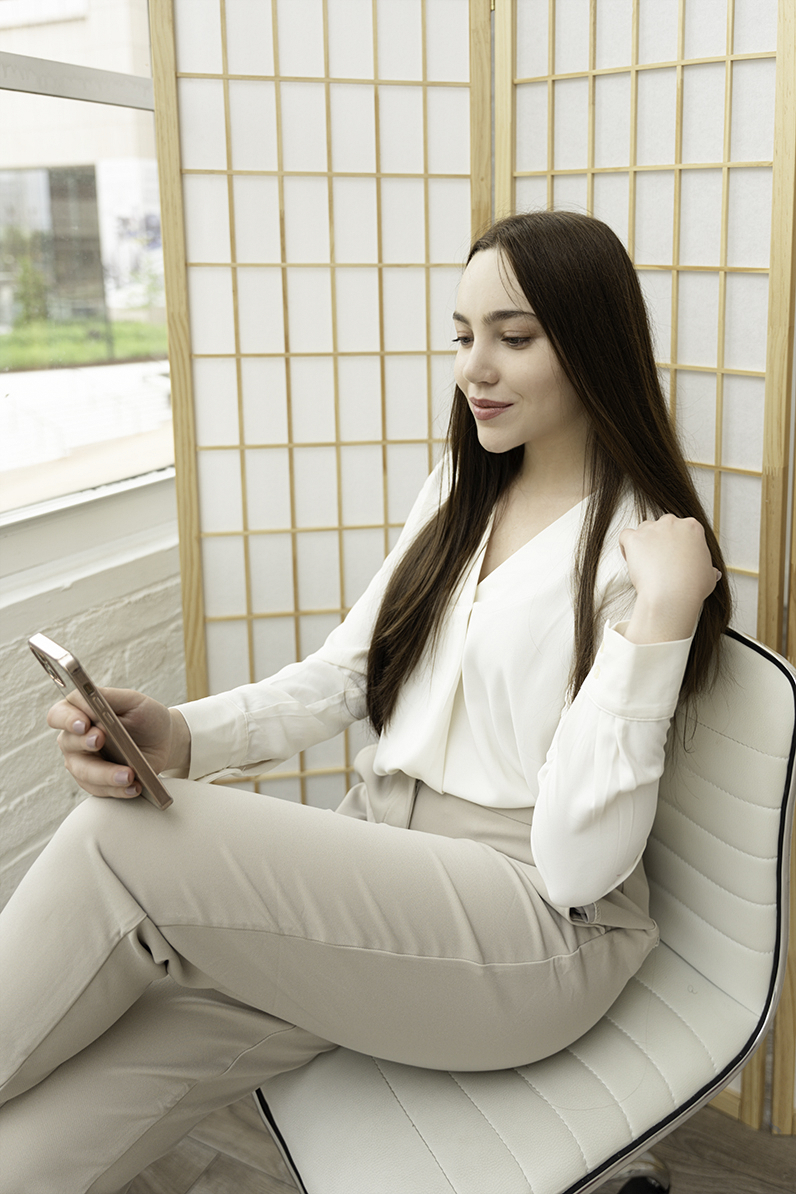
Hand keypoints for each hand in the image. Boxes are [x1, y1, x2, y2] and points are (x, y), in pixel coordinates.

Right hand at [47, 688, 188, 799]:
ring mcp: (83, 763)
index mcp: (78, 713)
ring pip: (84, 772)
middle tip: (100, 740)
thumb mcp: (133, 701)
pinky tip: (134, 787)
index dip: (67, 719)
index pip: (59, 715)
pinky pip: (101, 790)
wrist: (164, 741)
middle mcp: (74, 739)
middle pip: (69, 744)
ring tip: (129, 775)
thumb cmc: (145, 716)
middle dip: (85, 743)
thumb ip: (108, 698)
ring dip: (106, 774)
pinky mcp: (96, 784)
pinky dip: (118, 789)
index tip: (84, 723)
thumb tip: (87, 699)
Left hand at [619, 515, 720, 643]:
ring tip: (645, 563)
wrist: (673, 595)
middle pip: (662, 525)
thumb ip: (708, 569)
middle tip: (660, 561)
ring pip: (644, 529)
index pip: (681, 527)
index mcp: (692, 528)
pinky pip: (626, 535)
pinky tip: (631, 559)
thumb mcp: (708, 576)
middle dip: (660, 540)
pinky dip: (626, 546)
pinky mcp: (635, 538)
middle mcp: (672, 523)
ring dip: (643, 542)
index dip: (676, 543)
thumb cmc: (692, 587)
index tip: (674, 557)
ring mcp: (652, 529)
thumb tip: (712, 573)